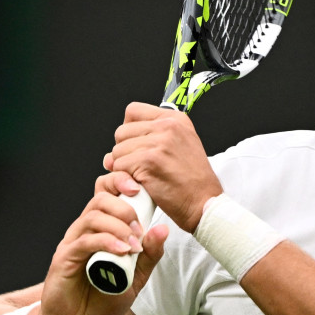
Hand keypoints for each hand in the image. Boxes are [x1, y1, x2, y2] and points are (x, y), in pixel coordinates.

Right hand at [31, 174, 167, 314]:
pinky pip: (84, 241)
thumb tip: (162, 229)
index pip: (109, 193)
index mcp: (103, 228)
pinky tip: (121, 251)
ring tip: (132, 245)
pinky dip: (106, 242)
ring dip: (118, 226)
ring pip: (93, 217)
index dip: (122, 183)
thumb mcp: (137, 276)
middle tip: (139, 229)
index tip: (141, 190)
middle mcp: (86, 230)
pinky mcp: (64, 258)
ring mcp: (73, 242)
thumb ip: (149, 254)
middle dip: (125, 207)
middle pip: (100, 199)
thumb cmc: (105, 297)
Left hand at [103, 102, 223, 231]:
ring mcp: (159, 142)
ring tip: (143, 177)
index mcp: (176, 119)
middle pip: (121, 132)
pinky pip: (119, 166)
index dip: (129, 131)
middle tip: (140, 167)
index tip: (137, 146)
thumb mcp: (181, 147)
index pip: (133, 111)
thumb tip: (111, 153)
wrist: (204, 202)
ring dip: (123, 167)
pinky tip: (141, 184)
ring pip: (117, 151)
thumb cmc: (192, 182)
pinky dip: (124, 179)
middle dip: (124, 152)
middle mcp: (168, 126)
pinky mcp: (150, 160)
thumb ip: (151, 139)